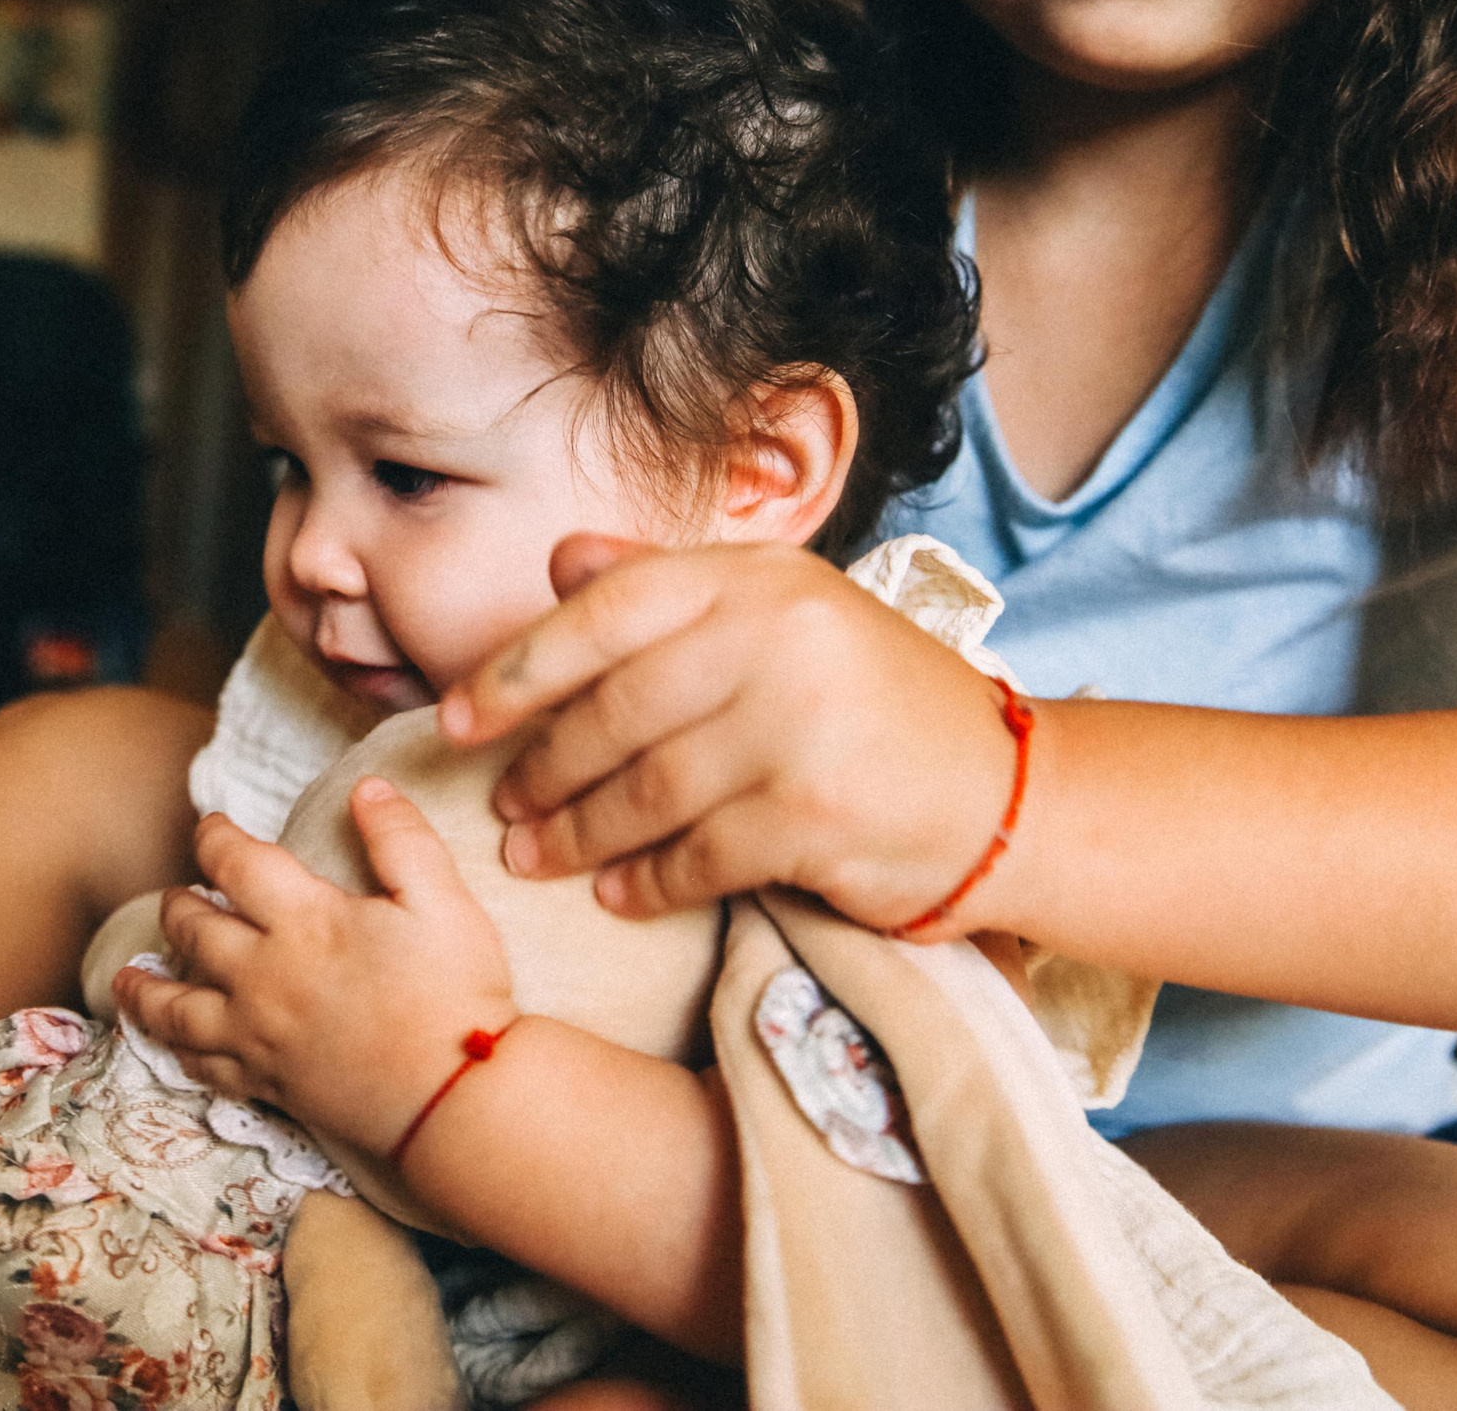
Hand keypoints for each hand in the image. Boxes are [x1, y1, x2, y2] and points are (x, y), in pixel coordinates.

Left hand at [112, 779, 518, 1154]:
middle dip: (178, 905)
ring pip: (177, 1008)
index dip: (214, 837)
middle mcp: (265, 975)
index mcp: (304, 921)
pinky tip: (174, 1046)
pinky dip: (178, 1052)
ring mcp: (259, 1034)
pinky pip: (203, 1066)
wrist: (454, 1100)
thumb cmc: (455, 994)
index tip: (211, 826)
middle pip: (193, 930)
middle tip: (178, 896)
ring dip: (146, 989)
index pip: (234, 864)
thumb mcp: (443, 901)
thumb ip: (402, 839)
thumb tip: (365, 788)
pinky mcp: (267, 1083)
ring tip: (128, 978)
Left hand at [439, 533, 1029, 931]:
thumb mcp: (778, 617)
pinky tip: (619, 896)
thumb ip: (666, 588)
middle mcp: (778, 637)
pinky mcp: (815, 814)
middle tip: (503, 806)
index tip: (454, 720)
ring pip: (646, 790)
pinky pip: (696, 856)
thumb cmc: (869, 702)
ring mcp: (799, 726)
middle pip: (614, 710)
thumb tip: (559, 560)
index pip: (605, 612)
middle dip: (543, 768)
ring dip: (578, 833)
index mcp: (757, 576)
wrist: (1002, 794)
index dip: (516, 669)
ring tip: (537, 857)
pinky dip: (647, 882)